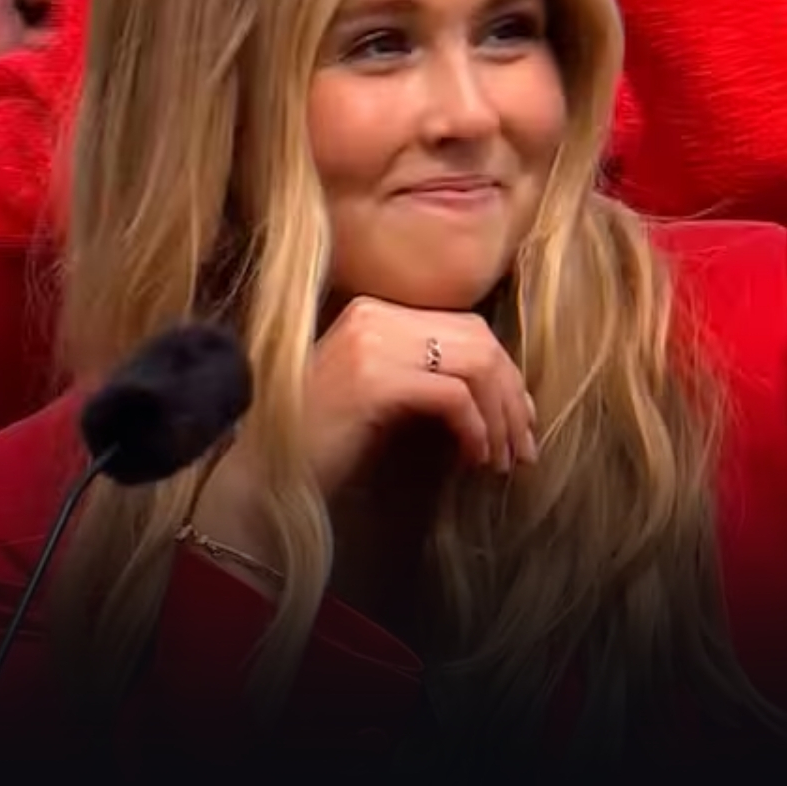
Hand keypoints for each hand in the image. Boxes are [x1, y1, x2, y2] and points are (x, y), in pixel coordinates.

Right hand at [303, 298, 538, 499]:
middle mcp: (374, 315)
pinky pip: (452, 395)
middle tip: (522, 446)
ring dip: (500, 418)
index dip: (505, 372)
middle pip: (479, 341)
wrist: (264, 474)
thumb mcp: (380, 391)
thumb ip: (426, 373)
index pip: (466, 326)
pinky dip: (475, 429)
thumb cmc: (324, 441)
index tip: (520, 419)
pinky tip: (472, 457)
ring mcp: (371, 344)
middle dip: (512, 397)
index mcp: (376, 311)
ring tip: (501, 459)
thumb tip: (502, 392)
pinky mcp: (372, 380)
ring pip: (474, 365)